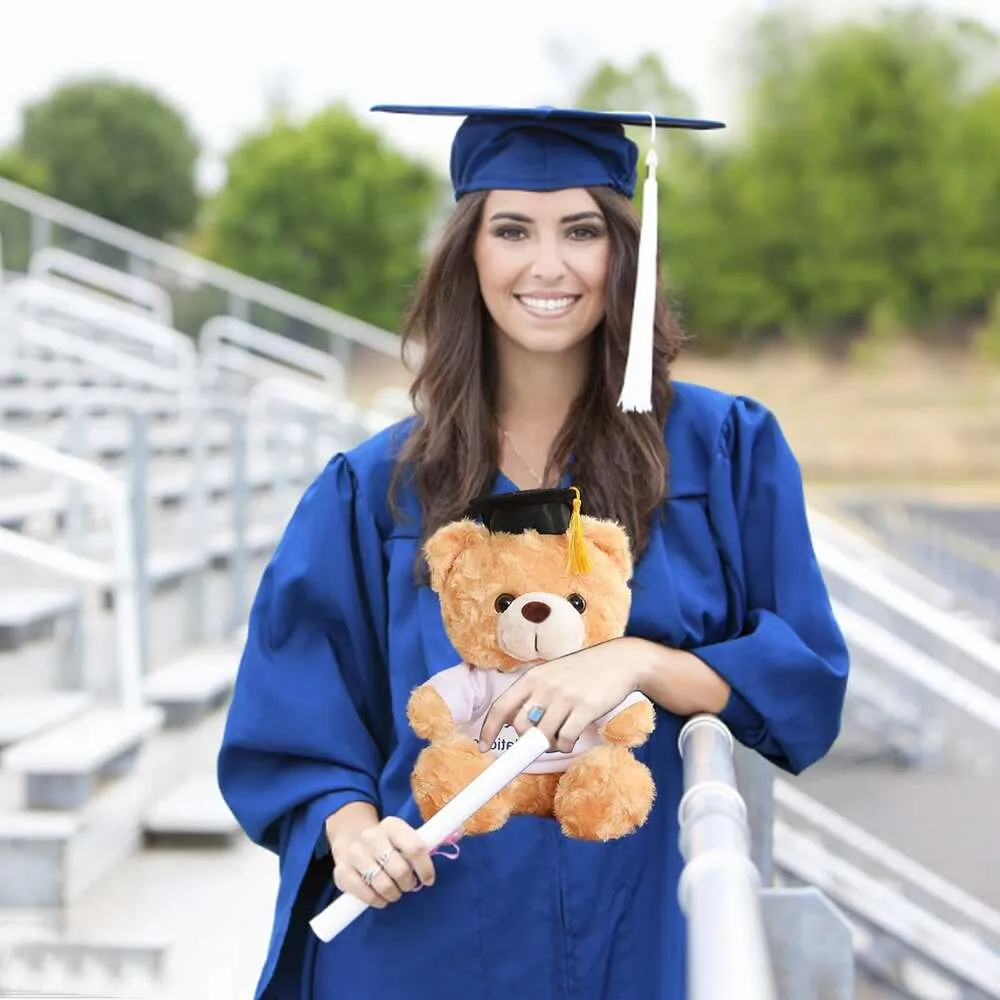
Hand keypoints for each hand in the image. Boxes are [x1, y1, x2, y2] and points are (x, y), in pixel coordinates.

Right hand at [329, 816, 436, 907]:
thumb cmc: (387, 845)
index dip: (425, 868)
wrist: (351, 841)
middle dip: (408, 883)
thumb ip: (421, 845)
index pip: (415, 848)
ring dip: (394, 894)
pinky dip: (377, 901)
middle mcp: (371, 836)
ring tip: (394, 891)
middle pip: (400, 870)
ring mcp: (355, 853)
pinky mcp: (342, 871)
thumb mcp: (403, 837)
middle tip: (408, 885)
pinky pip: (366, 895)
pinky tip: (380, 897)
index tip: (428, 880)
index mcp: (392, 825)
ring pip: (384, 884)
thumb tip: (450, 845)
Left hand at [478, 637, 642, 753]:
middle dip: (527, 740)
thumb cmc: (584, 670)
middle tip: (540, 740)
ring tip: (560, 738)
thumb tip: (516, 724)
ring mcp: (564, 697)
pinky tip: (572, 738)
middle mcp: (544, 686)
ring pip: (544, 737)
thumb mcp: (552, 674)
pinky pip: (566, 739)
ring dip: (550, 745)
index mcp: (532, 676)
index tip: (483, 746)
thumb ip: (534, 694)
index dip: (488, 729)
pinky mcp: (584, 708)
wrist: (621, 660)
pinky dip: (566, 745)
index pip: (501, 706)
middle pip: (520, 727)